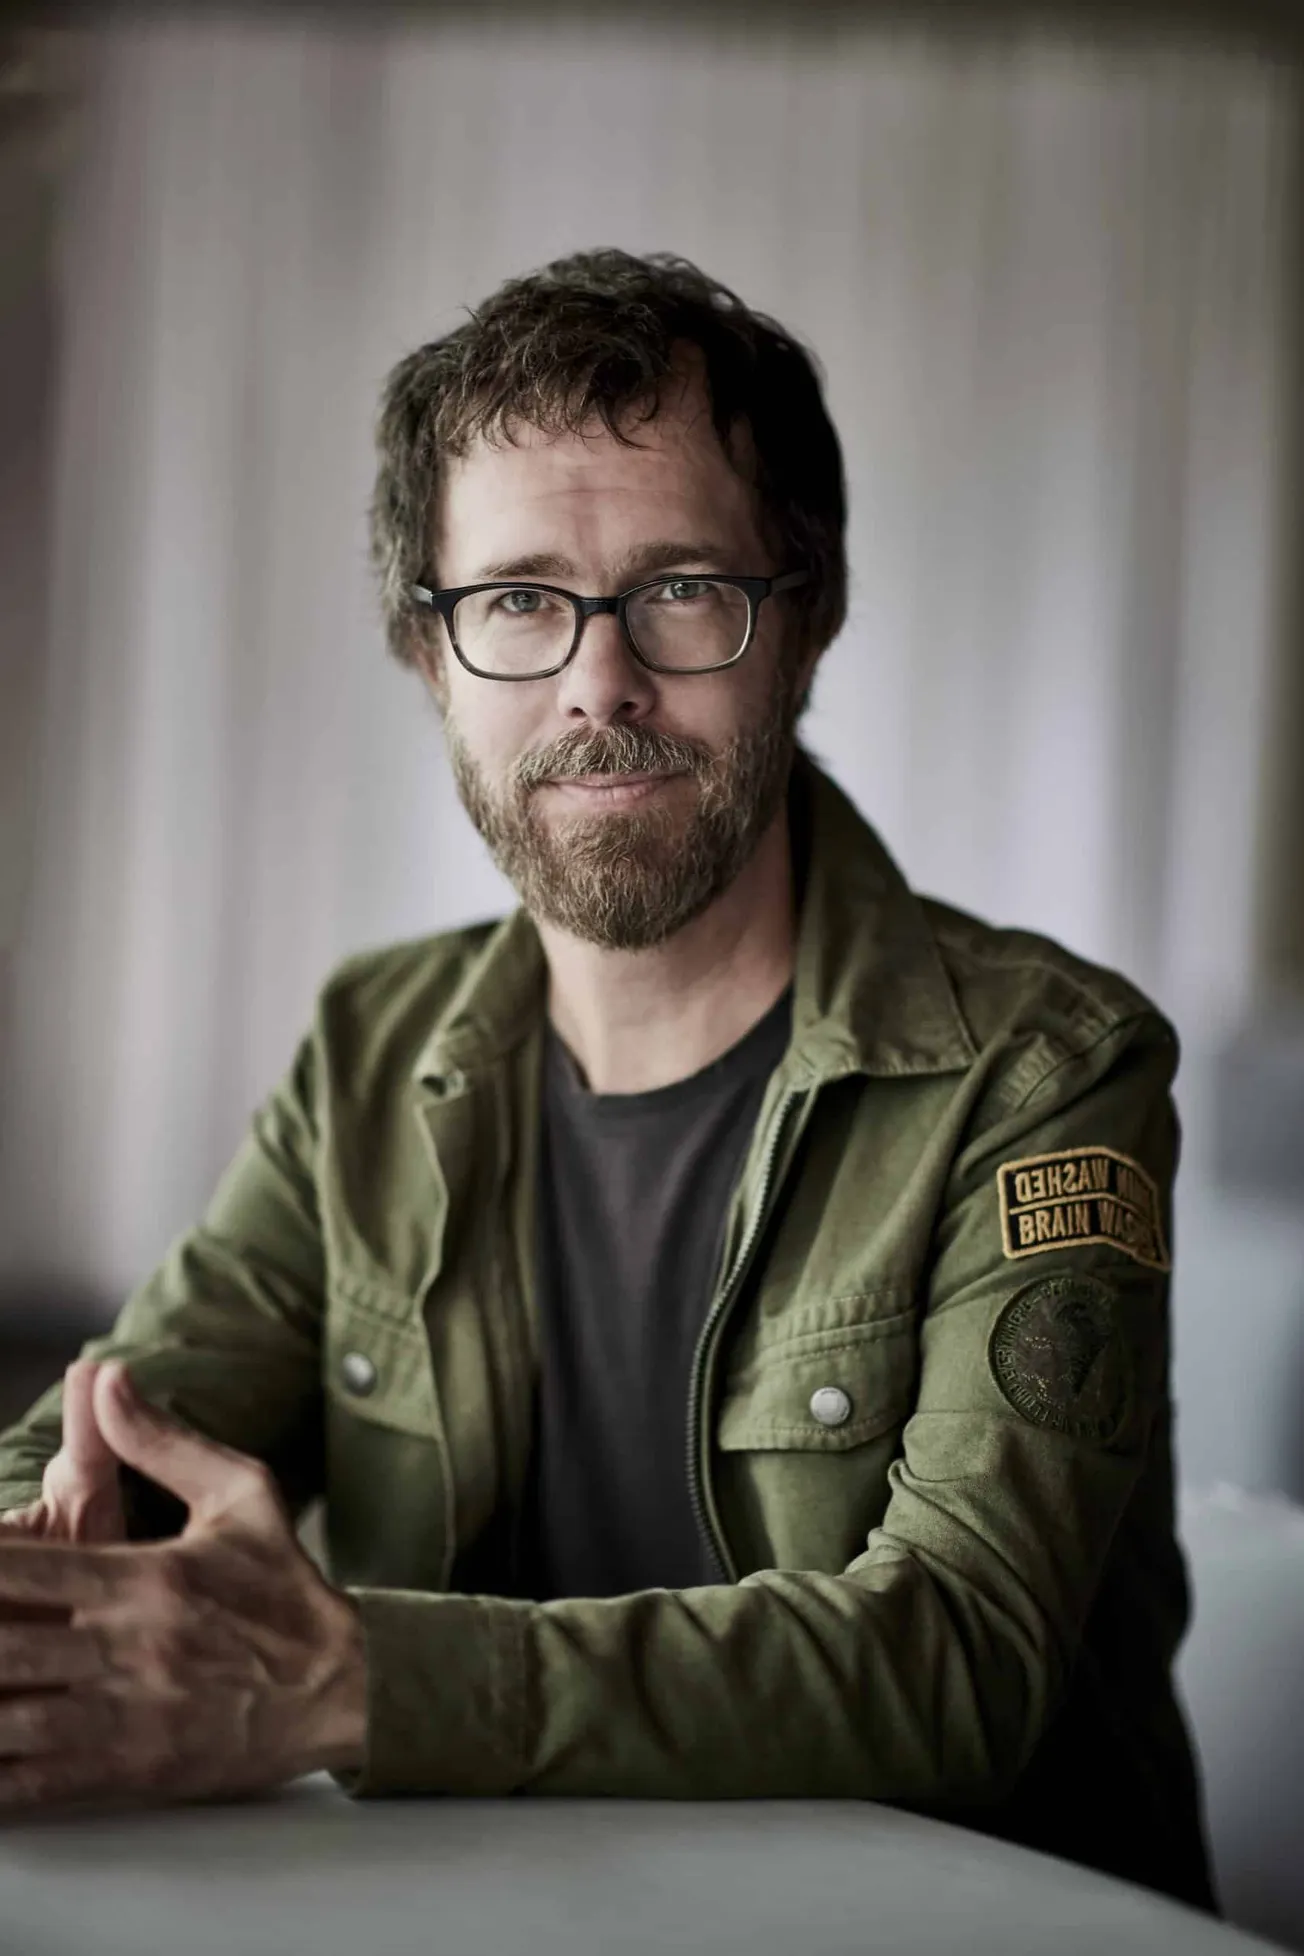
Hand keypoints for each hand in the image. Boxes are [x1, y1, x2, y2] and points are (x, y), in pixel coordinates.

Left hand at [0, 1362, 365, 1808]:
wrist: (344, 1684)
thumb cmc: (287, 1588)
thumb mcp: (240, 1493)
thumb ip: (163, 1439)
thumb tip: (108, 1378)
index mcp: (142, 1578)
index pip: (21, 1568)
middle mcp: (124, 1648)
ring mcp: (123, 1717)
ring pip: (7, 1719)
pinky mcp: (129, 1771)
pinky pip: (34, 1783)